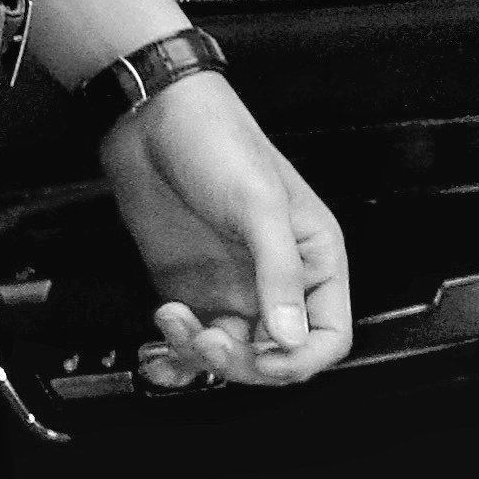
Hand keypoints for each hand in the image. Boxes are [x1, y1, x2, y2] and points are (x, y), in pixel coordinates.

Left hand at [102, 75, 350, 390]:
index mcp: (313, 259)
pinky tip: (158, 343)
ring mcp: (230, 286)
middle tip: (208, 341)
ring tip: (174, 324)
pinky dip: (175, 354)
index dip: (299, 360)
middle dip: (242, 361)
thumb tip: (291, 336)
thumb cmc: (217, 139)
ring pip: (231, 354)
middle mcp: (274, 280)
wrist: (150, 117)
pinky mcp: (189, 288)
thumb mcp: (259, 204)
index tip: (264, 359)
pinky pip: (191, 340)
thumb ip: (278, 272)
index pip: (327, 336)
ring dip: (201, 356)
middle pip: (276, 356)